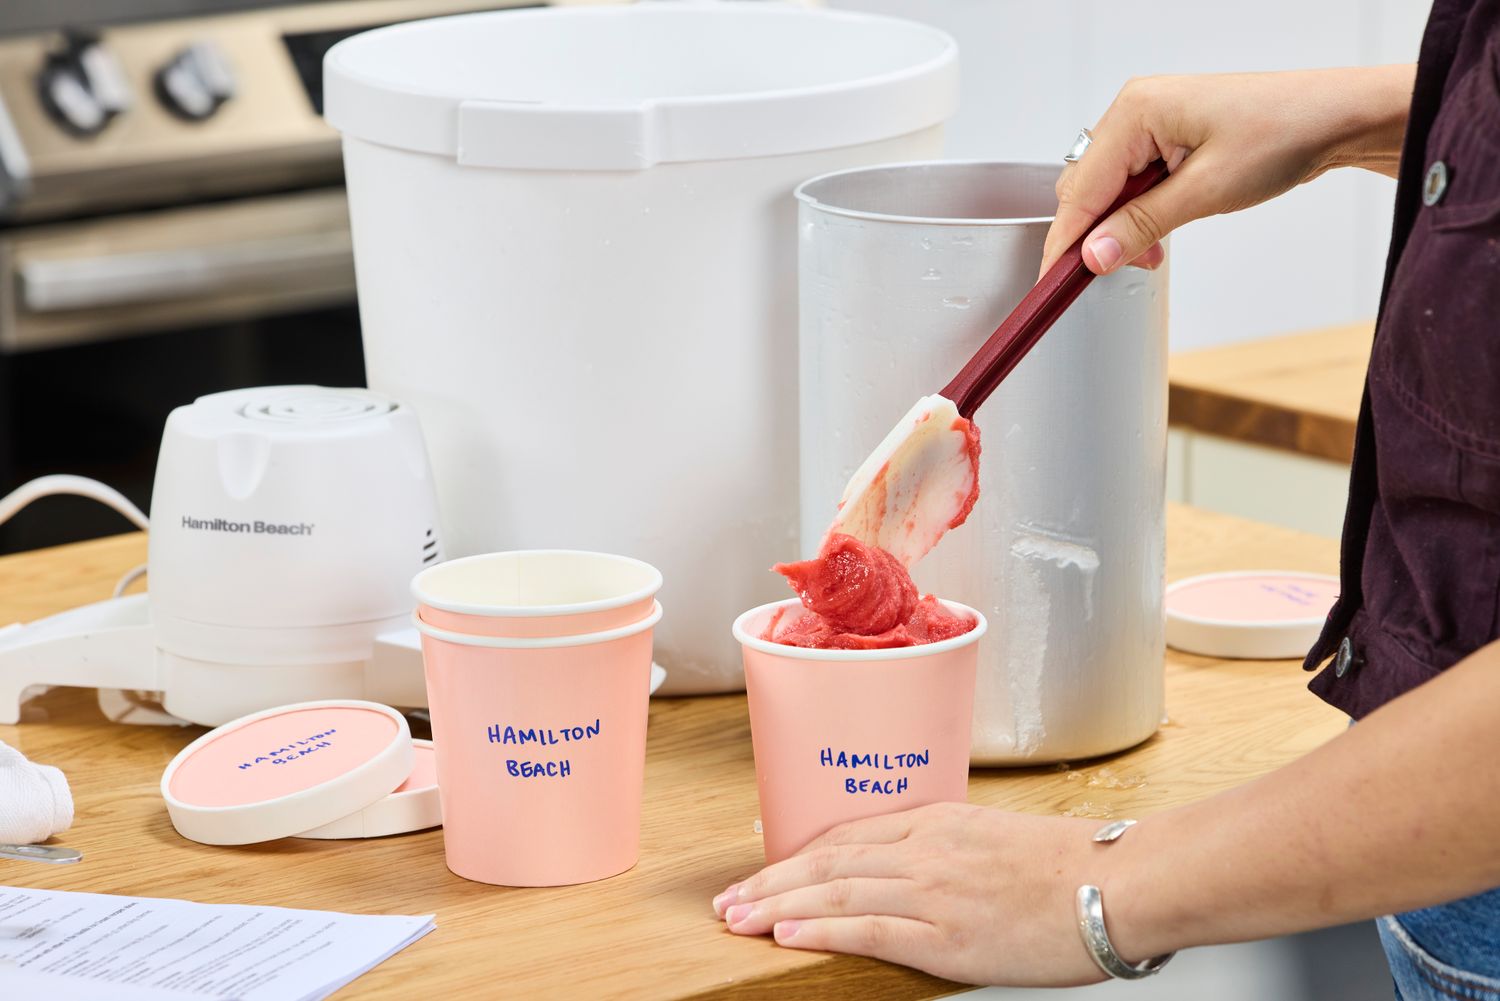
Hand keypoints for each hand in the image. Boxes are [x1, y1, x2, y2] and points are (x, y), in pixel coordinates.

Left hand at [711, 802, 1116, 987]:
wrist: (1118, 883)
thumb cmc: (1071, 866)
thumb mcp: (996, 839)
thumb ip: (948, 851)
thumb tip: (916, 875)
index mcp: (936, 822)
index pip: (846, 837)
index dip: (796, 857)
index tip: (763, 872)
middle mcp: (924, 850)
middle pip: (827, 863)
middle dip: (769, 882)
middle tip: (728, 901)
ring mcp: (931, 892)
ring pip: (834, 893)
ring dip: (777, 907)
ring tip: (737, 920)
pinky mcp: (946, 936)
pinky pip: (868, 929)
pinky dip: (821, 931)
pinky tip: (786, 935)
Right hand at [1041, 66, 1413, 276]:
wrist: (1335, 118)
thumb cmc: (1284, 133)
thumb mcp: (1206, 192)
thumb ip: (1141, 225)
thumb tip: (1093, 255)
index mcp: (1136, 109)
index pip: (1080, 189)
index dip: (1065, 241)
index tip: (1052, 282)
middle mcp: (1135, 108)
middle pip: (1086, 188)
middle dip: (1095, 235)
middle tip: (1115, 272)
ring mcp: (1150, 120)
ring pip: (1107, 188)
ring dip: (1119, 226)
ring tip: (1151, 252)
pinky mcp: (1166, 134)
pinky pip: (1131, 180)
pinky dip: (1137, 212)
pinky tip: (1158, 231)